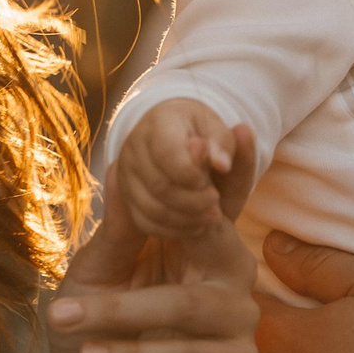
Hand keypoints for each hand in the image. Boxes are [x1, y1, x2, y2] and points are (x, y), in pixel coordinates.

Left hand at [42, 131, 258, 352]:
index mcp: (200, 238)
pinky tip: (92, 352)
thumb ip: (120, 224)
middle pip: (213, 236)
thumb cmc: (89, 323)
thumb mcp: (96, 267)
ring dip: (118, 312)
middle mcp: (228, 272)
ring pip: (187, 305)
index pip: (221, 193)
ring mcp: (238, 319)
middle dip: (168, 229)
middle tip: (135, 222)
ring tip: (63, 318)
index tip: (229, 128)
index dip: (230, 164)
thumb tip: (122, 162)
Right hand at [114, 98, 242, 240]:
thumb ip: (225, 145)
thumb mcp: (221, 132)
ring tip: (212, 216)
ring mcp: (127, 173)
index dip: (192, 174)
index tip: (212, 180)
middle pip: (159, 185)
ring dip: (187, 219)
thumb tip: (222, 164)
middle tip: (216, 201)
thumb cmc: (204, 136)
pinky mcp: (127, 196)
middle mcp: (135, 146)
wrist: (180, 140)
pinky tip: (196, 225)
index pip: (167, 153)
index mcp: (160, 121)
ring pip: (152, 209)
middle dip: (194, 201)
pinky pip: (145, 222)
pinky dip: (174, 231)